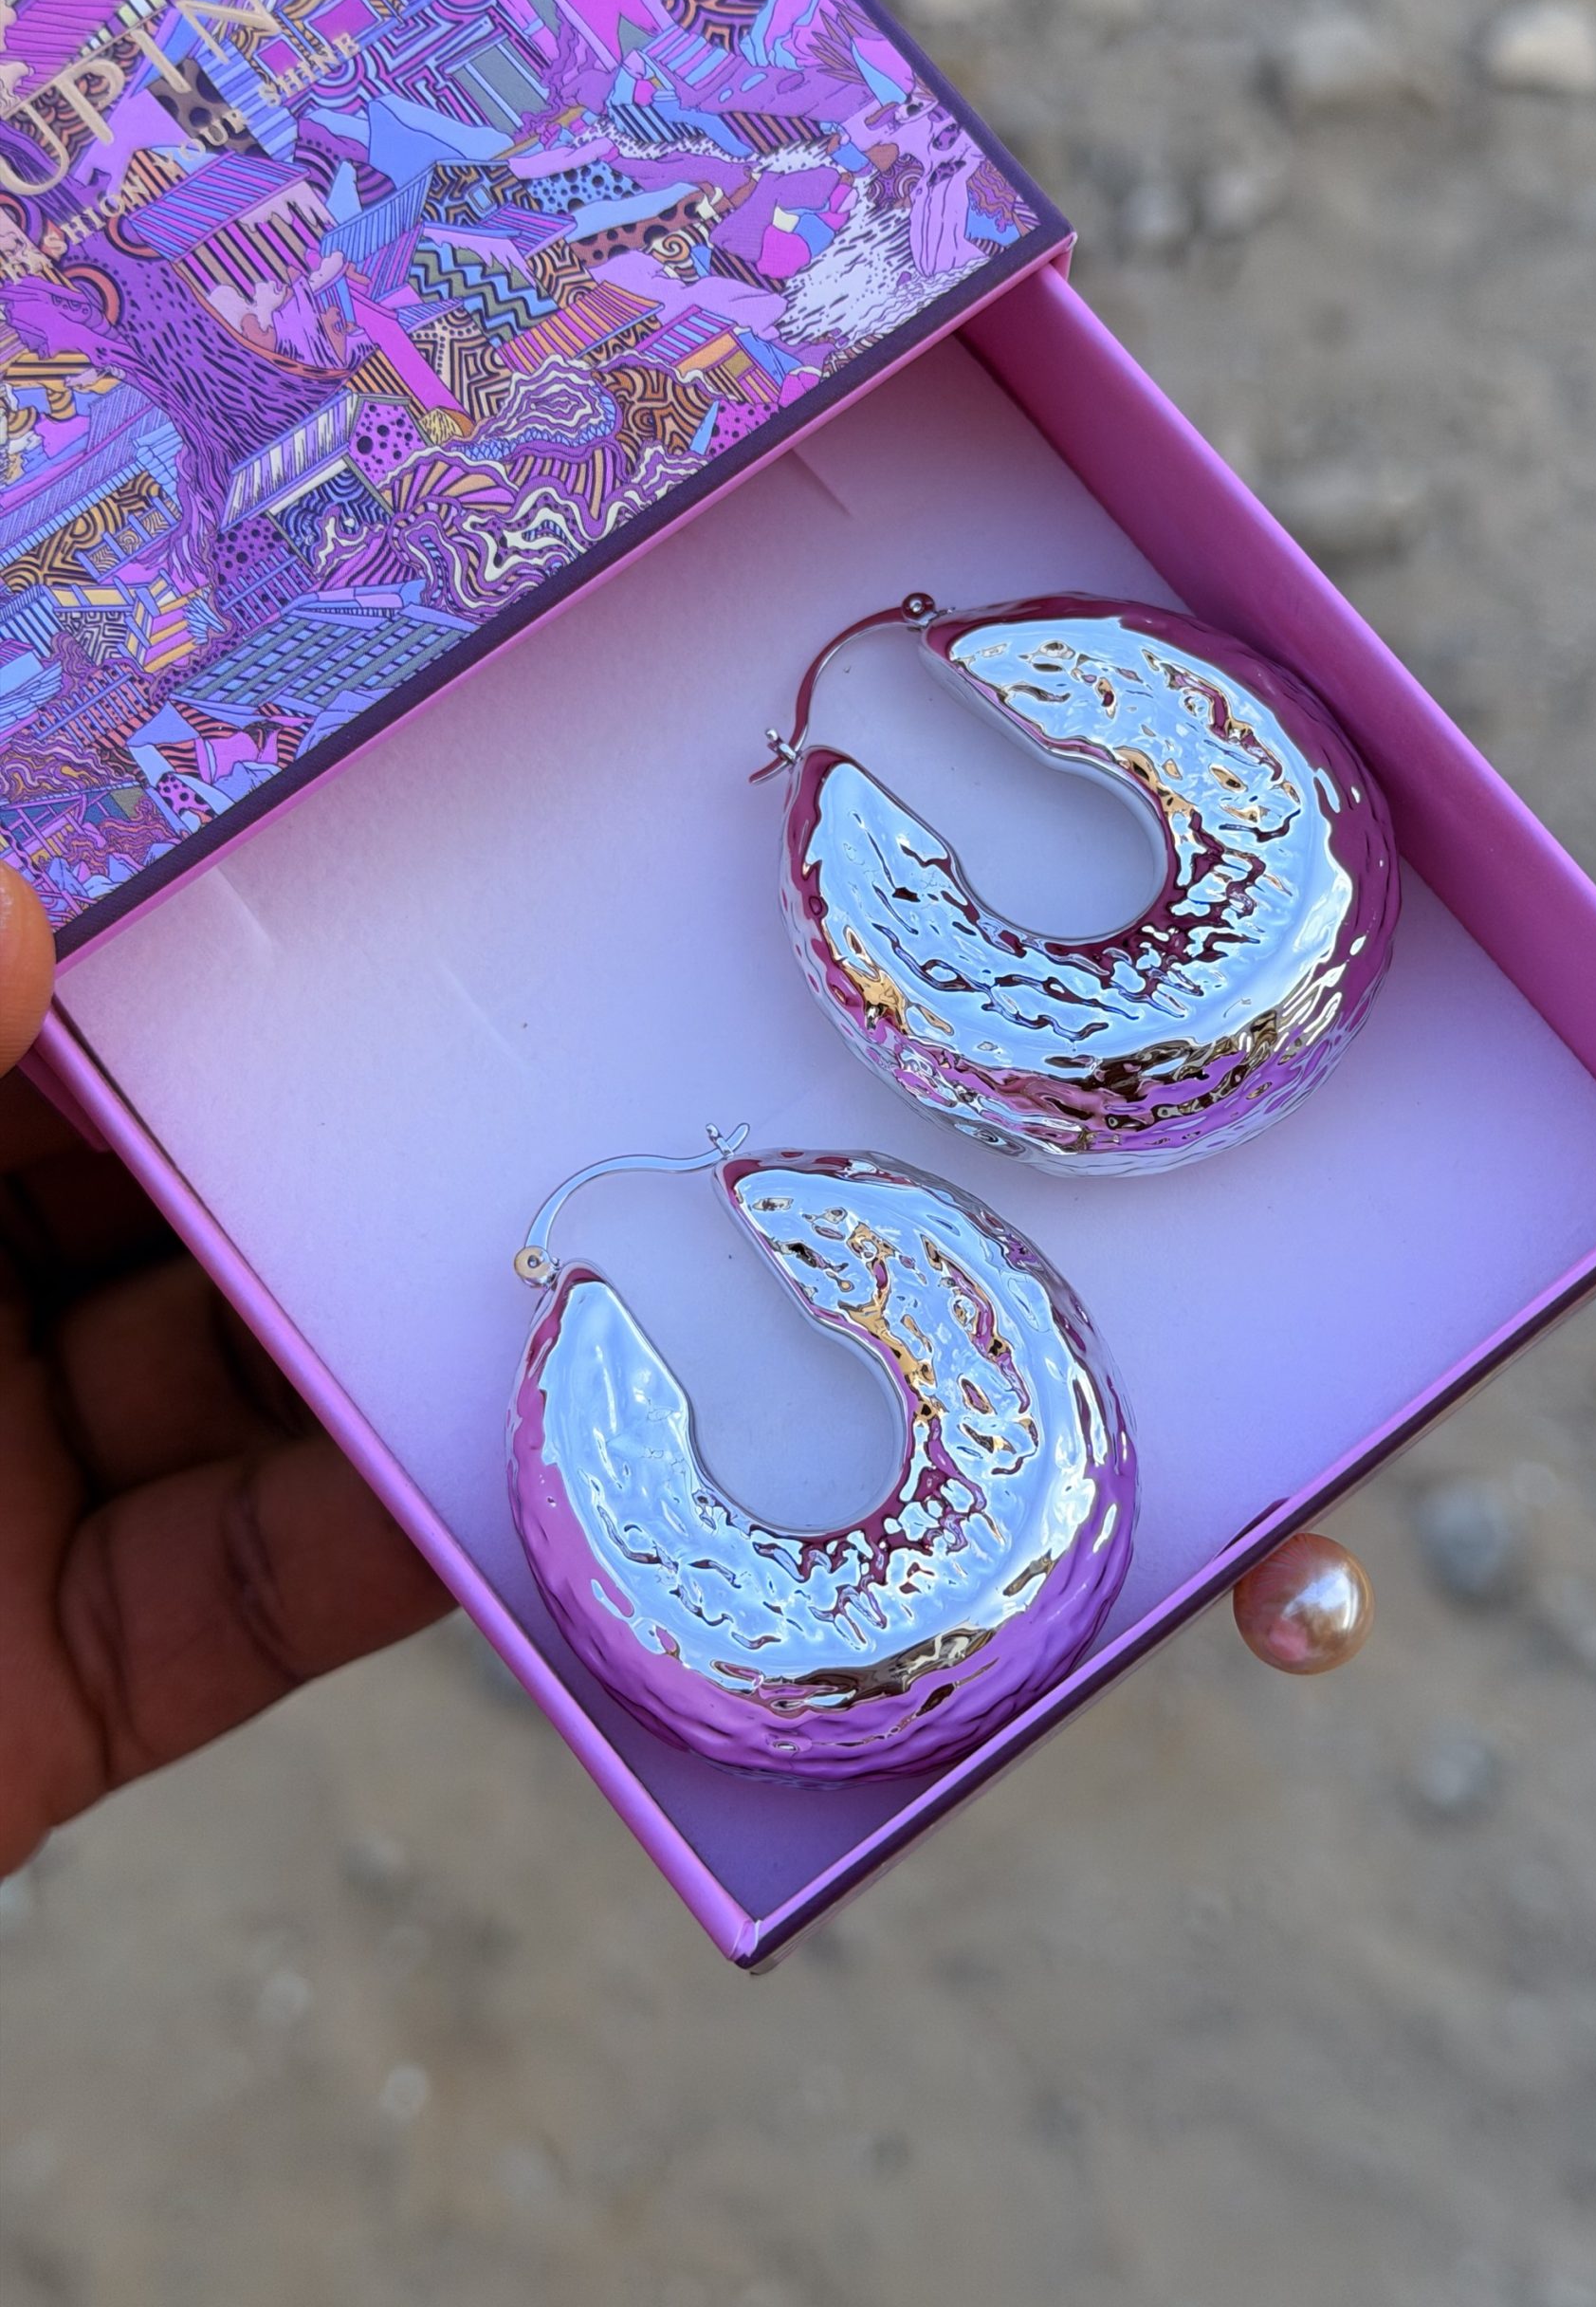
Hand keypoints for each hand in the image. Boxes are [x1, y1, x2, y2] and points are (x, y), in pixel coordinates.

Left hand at [0, 868, 448, 1875]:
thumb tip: (12, 905)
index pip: (20, 1051)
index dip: (157, 965)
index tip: (322, 885)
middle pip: (158, 1201)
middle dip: (320, 1135)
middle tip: (503, 1054)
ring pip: (237, 1387)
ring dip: (389, 1327)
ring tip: (567, 1236)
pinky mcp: (71, 1683)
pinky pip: (260, 1591)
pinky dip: (390, 1531)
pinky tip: (512, 1451)